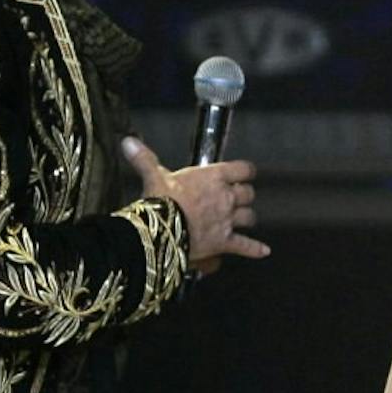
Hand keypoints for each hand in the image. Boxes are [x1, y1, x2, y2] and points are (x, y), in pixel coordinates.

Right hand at [121, 136, 269, 264]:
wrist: (162, 230)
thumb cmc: (160, 200)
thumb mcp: (153, 176)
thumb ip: (145, 158)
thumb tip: (128, 141)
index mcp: (214, 177)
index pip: (243, 169)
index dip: (245, 171)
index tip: (243, 173)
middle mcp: (226, 197)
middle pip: (248, 194)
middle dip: (244, 196)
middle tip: (236, 199)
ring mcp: (228, 221)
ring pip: (249, 217)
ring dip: (247, 219)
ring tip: (242, 220)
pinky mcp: (225, 242)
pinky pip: (246, 246)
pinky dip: (255, 249)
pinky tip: (264, 251)